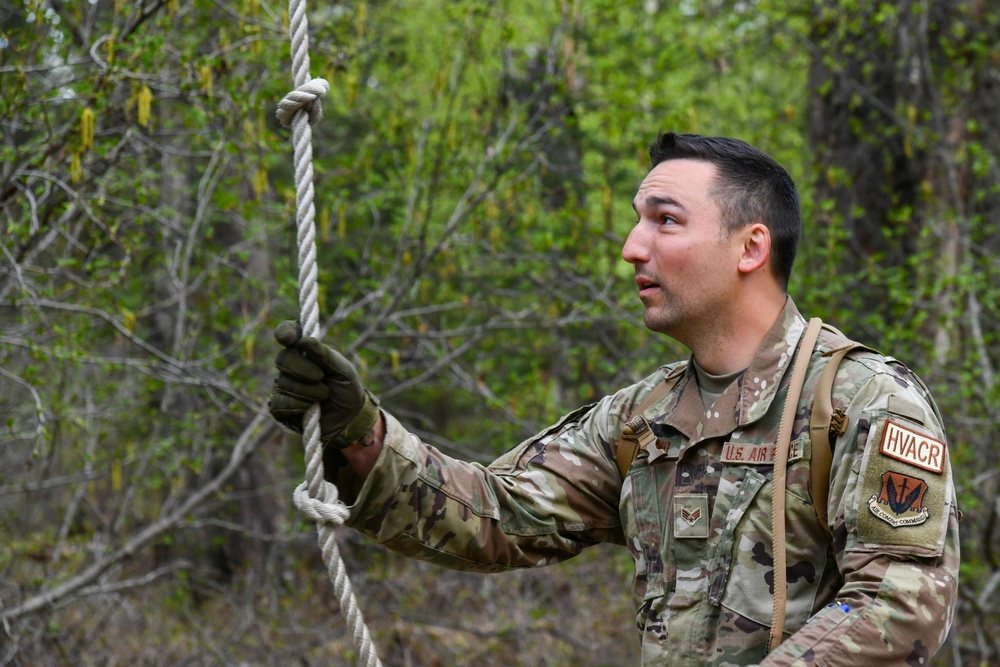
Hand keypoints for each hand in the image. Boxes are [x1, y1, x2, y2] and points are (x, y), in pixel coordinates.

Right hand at [268, 320, 378, 447]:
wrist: (350, 417)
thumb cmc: (347, 387)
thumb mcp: (343, 370)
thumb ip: (325, 355)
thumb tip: (304, 341)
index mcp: (305, 351)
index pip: (288, 334)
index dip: (285, 332)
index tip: (289, 338)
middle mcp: (291, 366)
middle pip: (282, 359)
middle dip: (303, 369)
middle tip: (321, 376)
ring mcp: (283, 386)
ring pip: (283, 383)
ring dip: (308, 391)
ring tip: (324, 395)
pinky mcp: (280, 407)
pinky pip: (279, 403)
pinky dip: (299, 406)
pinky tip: (311, 408)